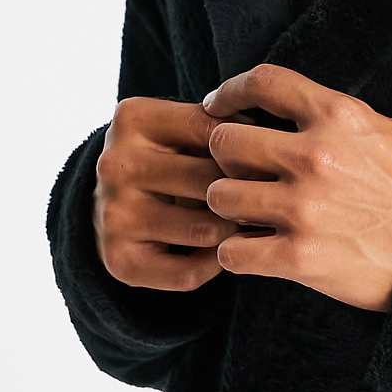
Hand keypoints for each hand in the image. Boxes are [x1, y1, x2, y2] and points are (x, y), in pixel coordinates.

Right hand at [92, 96, 253, 291]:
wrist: (113, 202)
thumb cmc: (171, 158)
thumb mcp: (188, 127)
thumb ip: (227, 125)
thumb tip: (277, 141)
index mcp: (134, 118)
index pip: (216, 132)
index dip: (252, 149)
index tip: (270, 160)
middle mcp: (116, 164)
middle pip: (212, 182)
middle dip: (247, 193)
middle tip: (269, 200)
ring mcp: (114, 214)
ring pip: (206, 230)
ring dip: (232, 231)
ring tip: (242, 222)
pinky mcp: (119, 261)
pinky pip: (188, 273)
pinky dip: (212, 265)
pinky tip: (217, 252)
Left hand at [200, 63, 391, 313]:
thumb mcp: (383, 130)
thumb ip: (333, 117)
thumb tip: (288, 106)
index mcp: (338, 116)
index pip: (264, 82)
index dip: (229, 91)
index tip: (216, 105)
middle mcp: (316, 156)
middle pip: (225, 141)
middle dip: (224, 157)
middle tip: (235, 172)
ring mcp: (305, 208)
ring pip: (219, 196)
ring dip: (227, 207)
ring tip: (245, 214)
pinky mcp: (300, 257)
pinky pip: (232, 252)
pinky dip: (234, 254)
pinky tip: (251, 251)